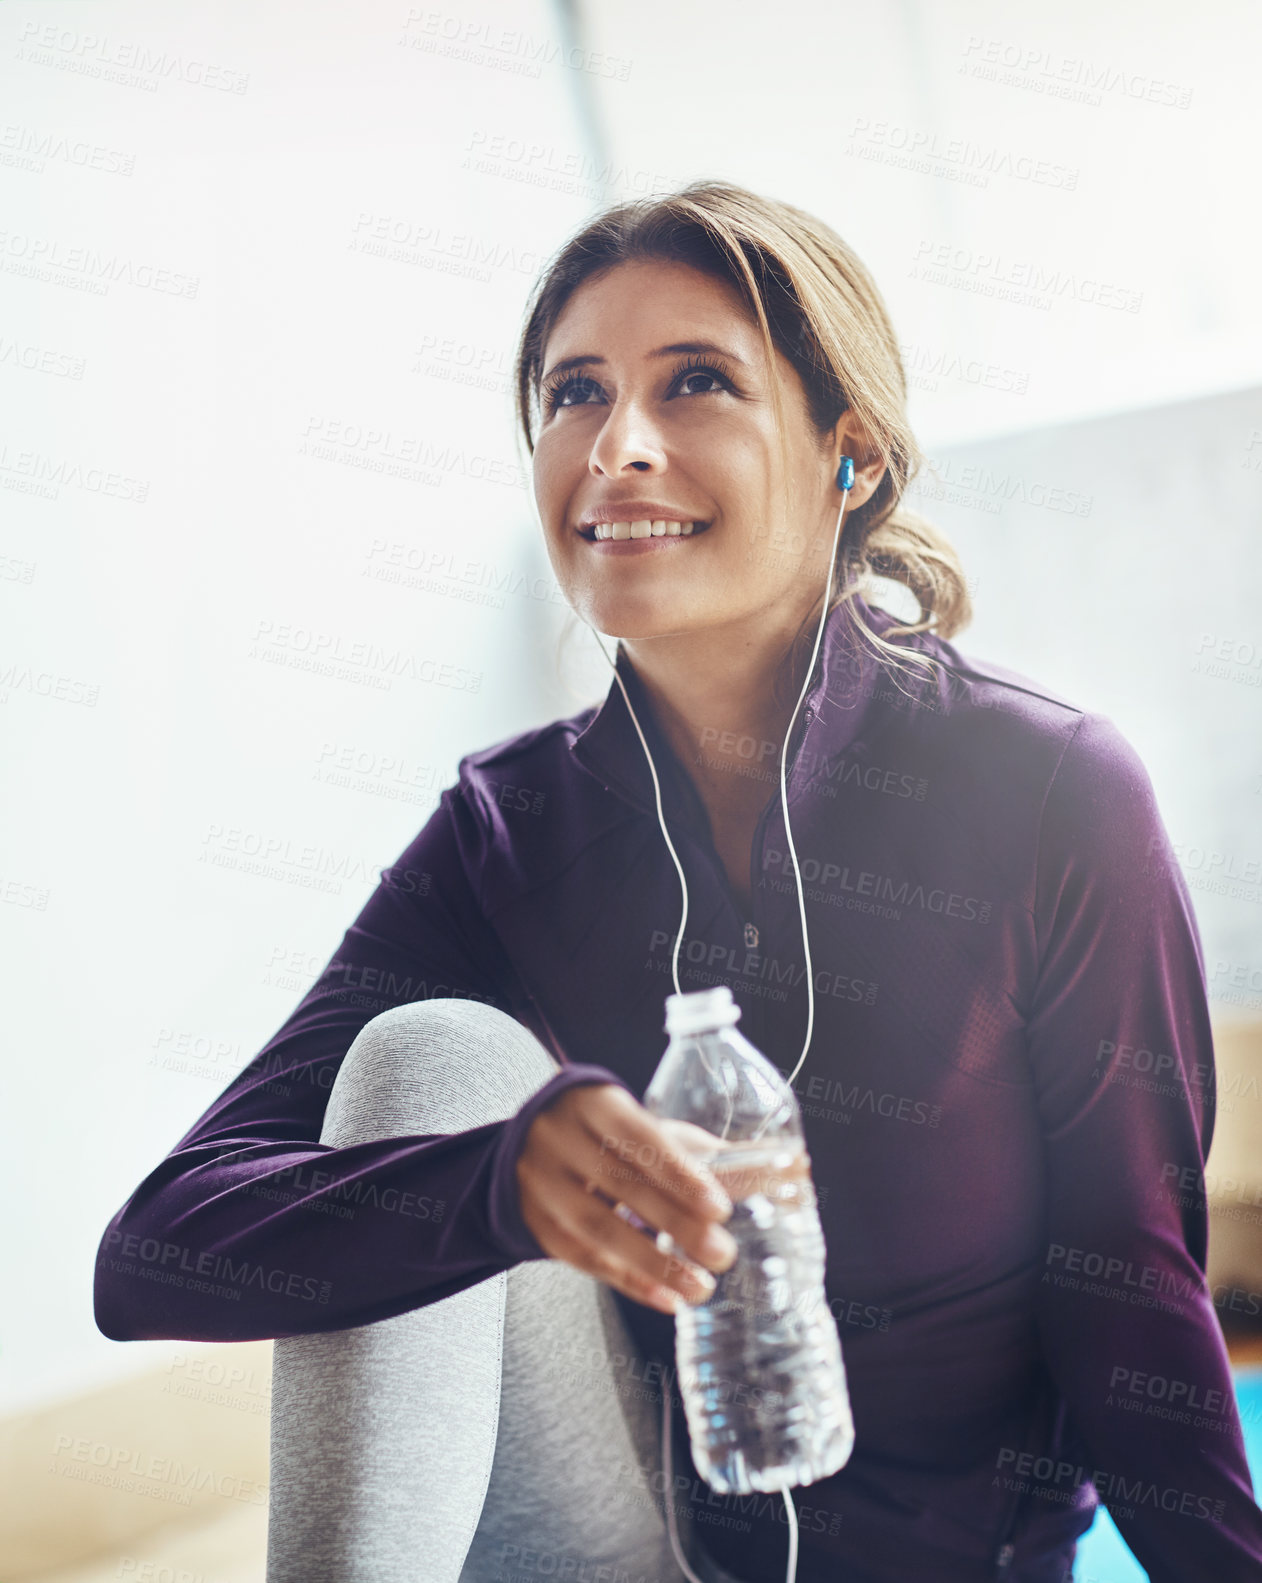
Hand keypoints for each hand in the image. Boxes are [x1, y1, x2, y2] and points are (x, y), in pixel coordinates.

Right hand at [515, 1084, 743, 1314]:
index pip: (637, 1135)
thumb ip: (709, 1153)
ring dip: (654, 1264)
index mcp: (594, 1105)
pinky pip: (585, 1260)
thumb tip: (790, 1167)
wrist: (533, 1146)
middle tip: (723, 1252)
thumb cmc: (609, 1135)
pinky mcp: (540, 1227)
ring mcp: (544, 1186)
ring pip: (599, 1229)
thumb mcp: (650, 1130)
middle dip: (676, 1223)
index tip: (719, 1206)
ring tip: (701, 1287)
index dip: (677, 1171)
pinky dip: (630, 1282)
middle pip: (621, 1184)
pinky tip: (667, 1297)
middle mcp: (561, 1141)